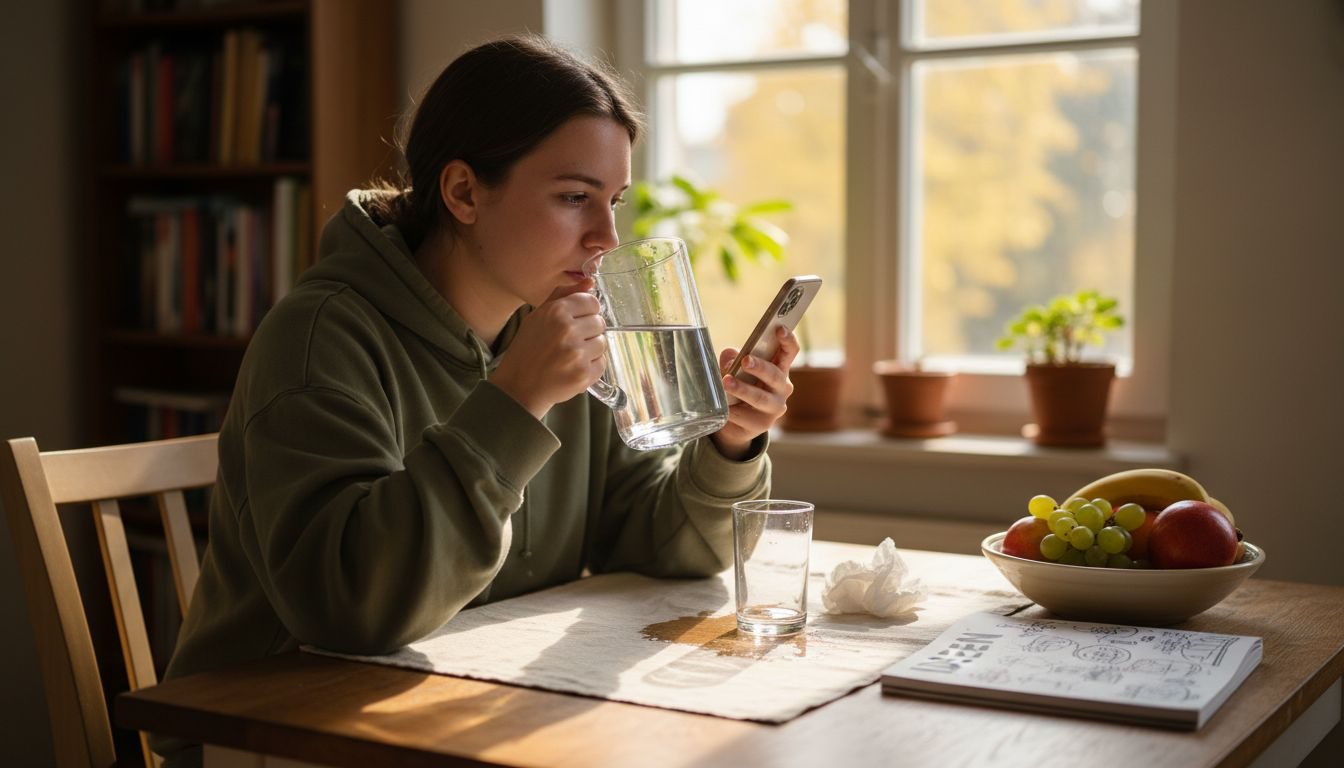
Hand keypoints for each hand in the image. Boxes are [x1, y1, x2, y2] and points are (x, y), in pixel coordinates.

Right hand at [492, 279, 606, 419]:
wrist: (519, 387)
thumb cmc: (527, 350)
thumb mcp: (538, 317)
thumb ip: (563, 296)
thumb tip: (590, 281)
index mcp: (556, 312)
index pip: (592, 302)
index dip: (585, 312)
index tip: (576, 322)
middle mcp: (568, 330)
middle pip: (599, 322)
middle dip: (588, 332)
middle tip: (569, 343)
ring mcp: (577, 354)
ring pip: (602, 343)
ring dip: (590, 350)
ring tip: (570, 356)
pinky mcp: (584, 374)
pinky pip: (602, 363)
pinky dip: (591, 367)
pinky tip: (573, 368)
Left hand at [711, 326, 799, 459]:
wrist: (734, 422)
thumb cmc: (738, 386)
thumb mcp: (733, 369)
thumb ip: (732, 359)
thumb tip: (730, 356)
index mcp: (778, 368)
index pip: (790, 351)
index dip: (787, 339)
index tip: (779, 328)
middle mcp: (782, 387)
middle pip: (776, 375)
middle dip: (760, 367)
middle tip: (745, 360)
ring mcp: (775, 407)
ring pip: (761, 398)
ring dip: (743, 389)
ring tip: (727, 382)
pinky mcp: (762, 424)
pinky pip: (747, 416)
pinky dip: (733, 410)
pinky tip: (724, 408)